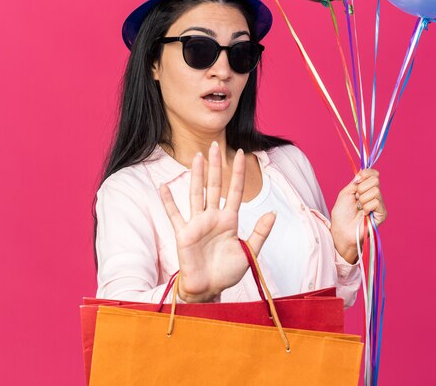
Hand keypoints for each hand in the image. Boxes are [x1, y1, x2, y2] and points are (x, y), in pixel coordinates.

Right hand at [159, 143, 275, 302]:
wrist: (209, 289)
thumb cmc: (228, 272)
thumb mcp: (249, 253)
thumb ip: (260, 233)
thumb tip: (272, 213)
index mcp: (230, 220)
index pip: (235, 191)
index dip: (238, 173)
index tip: (241, 153)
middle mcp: (213, 218)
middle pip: (215, 186)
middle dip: (216, 166)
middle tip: (216, 145)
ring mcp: (197, 224)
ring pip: (197, 194)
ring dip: (197, 175)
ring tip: (198, 157)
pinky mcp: (183, 234)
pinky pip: (174, 214)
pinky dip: (168, 201)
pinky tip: (163, 186)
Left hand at [330, 168, 386, 263]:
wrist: (342, 229)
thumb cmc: (342, 213)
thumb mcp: (345, 193)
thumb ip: (355, 181)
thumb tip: (363, 171)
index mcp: (366, 189)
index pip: (374, 174)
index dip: (367, 173)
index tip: (359, 178)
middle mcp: (374, 195)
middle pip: (375, 180)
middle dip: (361, 188)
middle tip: (356, 199)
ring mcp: (379, 204)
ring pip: (375, 191)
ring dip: (362, 199)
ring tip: (359, 208)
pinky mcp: (382, 213)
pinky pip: (377, 202)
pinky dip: (367, 207)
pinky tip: (364, 214)